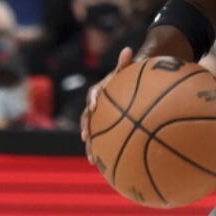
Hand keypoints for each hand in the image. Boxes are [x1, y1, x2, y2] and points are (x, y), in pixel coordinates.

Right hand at [81, 47, 133, 164]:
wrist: (129, 86)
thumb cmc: (130, 78)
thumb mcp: (129, 69)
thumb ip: (126, 63)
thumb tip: (127, 49)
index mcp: (100, 91)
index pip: (94, 94)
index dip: (93, 99)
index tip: (95, 105)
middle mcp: (96, 106)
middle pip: (87, 117)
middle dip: (86, 127)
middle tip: (86, 136)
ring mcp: (99, 118)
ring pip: (92, 132)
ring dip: (90, 145)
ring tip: (91, 158)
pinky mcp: (105, 128)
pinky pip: (102, 140)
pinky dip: (101, 152)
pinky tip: (104, 166)